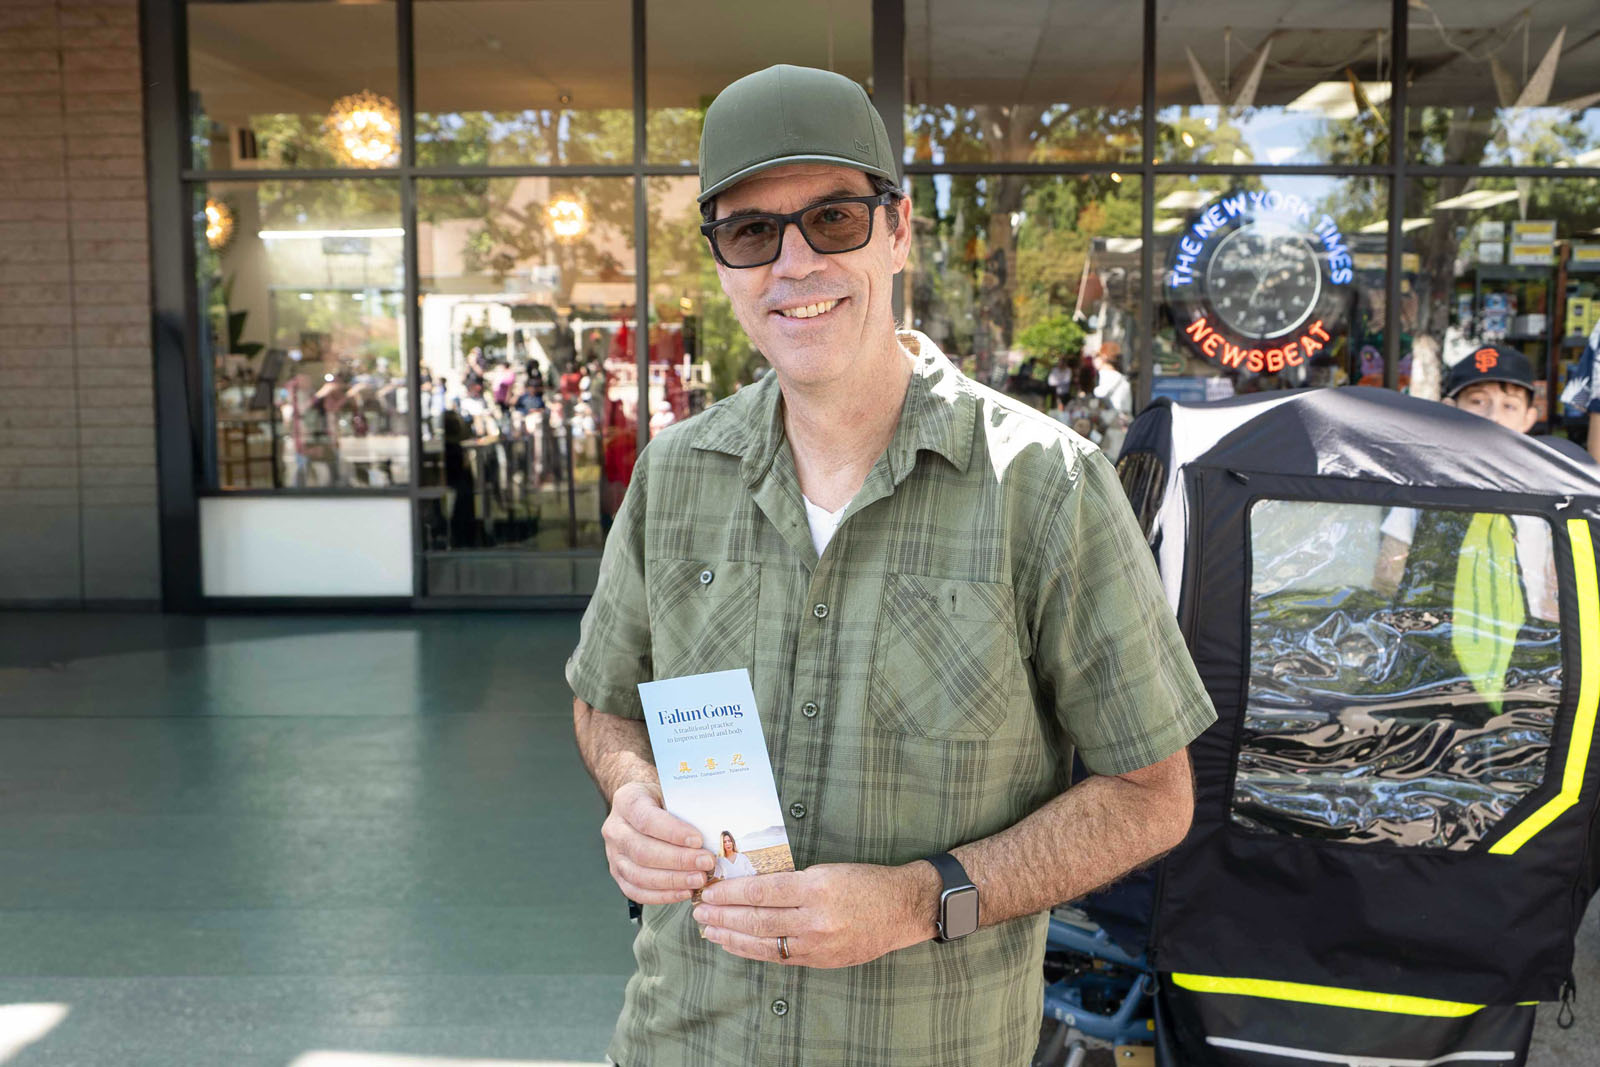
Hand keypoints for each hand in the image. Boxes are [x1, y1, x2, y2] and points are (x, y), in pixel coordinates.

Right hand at [600, 781, 714, 904]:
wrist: (642, 806)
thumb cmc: (661, 798)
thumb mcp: (671, 791)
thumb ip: (686, 807)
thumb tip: (714, 830)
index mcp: (627, 802)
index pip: (647, 820)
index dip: (673, 832)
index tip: (698, 840)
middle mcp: (615, 829)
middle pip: (643, 851)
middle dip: (678, 860)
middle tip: (705, 863)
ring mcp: (614, 855)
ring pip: (639, 875)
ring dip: (673, 881)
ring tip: (699, 880)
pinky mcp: (619, 875)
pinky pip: (637, 892)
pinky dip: (663, 895)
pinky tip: (685, 892)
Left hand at [693, 862, 939, 968]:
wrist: (902, 908)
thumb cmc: (866, 882)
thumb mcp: (828, 870)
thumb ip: (792, 882)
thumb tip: (751, 887)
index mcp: (817, 887)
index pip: (762, 890)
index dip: (731, 893)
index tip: (710, 891)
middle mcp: (816, 918)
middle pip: (758, 918)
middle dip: (723, 915)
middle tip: (699, 911)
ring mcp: (818, 943)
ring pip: (764, 941)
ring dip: (731, 936)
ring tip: (708, 930)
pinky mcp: (821, 959)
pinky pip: (779, 956)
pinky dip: (753, 950)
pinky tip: (735, 944)